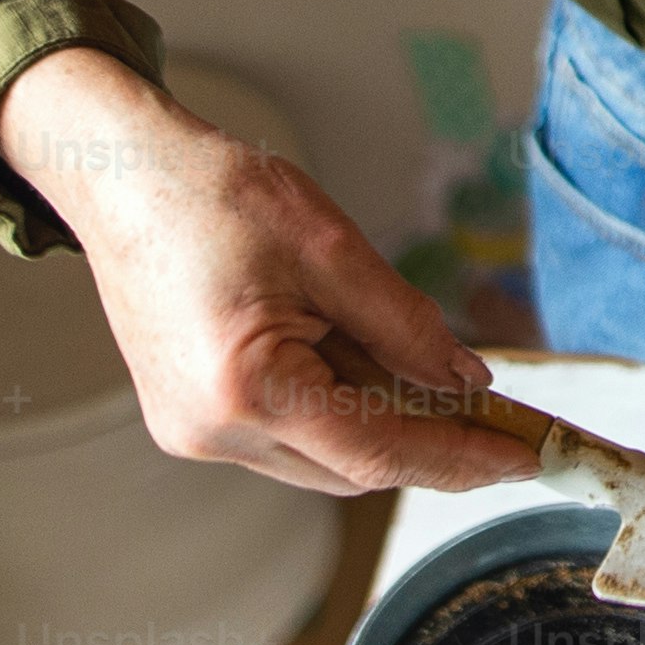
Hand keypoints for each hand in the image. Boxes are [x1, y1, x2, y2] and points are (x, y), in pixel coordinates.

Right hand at [0, 45, 534, 499]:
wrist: (119, 175)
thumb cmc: (212, 194)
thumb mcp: (331, 246)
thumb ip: (406, 324)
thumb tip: (468, 381)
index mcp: (246, 390)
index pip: (379, 451)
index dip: (460, 457)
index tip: (525, 457)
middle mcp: (212, 432)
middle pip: (353, 469)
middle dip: (431, 445)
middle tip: (504, 417)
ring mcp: (194, 434)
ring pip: (322, 460)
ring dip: (383, 427)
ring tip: (427, 372)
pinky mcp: (189, 421)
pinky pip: (287, 437)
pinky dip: (337, 412)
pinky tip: (362, 364)